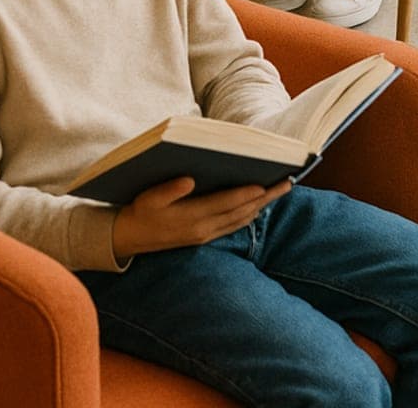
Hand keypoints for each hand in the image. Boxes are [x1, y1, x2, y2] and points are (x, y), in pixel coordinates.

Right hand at [111, 176, 291, 258]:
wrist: (129, 238)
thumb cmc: (140, 211)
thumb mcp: (149, 198)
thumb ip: (169, 189)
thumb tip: (190, 179)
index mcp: (192, 218)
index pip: (227, 204)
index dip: (248, 194)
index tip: (267, 183)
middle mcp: (203, 229)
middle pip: (241, 212)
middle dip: (266, 198)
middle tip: (288, 182)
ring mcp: (205, 235)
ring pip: (241, 220)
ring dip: (262, 206)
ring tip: (280, 190)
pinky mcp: (203, 237)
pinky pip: (232, 226)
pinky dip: (248, 215)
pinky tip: (257, 205)